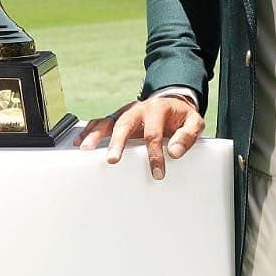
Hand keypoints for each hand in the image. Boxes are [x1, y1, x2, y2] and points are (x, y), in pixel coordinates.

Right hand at [74, 92, 204, 178]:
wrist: (174, 102)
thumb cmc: (182, 117)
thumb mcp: (194, 123)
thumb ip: (187, 136)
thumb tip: (175, 151)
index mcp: (158, 109)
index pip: (154, 133)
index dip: (155, 154)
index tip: (157, 173)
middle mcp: (139, 108)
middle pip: (125, 124)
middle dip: (117, 142)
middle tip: (112, 159)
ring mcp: (126, 112)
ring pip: (109, 121)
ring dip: (96, 135)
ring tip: (86, 149)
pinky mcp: (119, 117)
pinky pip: (102, 122)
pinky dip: (90, 131)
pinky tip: (81, 142)